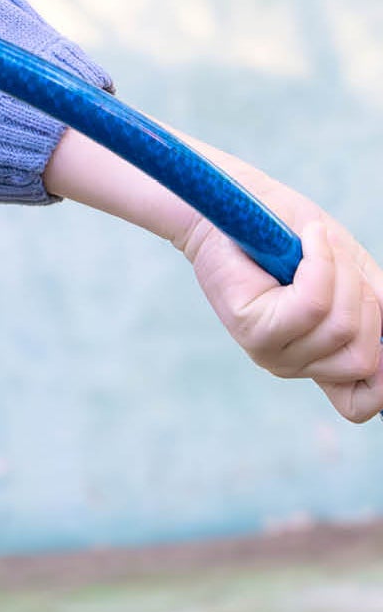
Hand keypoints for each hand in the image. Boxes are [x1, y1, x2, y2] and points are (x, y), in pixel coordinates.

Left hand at [176, 167, 382, 424]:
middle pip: (365, 356)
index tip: (377, 320)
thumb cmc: (299, 238)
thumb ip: (379, 314)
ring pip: (341, 328)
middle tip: (339, 260)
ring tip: (317, 246)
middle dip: (368, 300)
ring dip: (343, 275)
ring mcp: (270, 352)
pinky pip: (311, 305)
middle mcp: (294, 365)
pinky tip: (309, 239)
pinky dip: (320, 265)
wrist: (242, 206)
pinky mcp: (252, 329)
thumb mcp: (355, 279)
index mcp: (321, 361)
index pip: (359, 404)